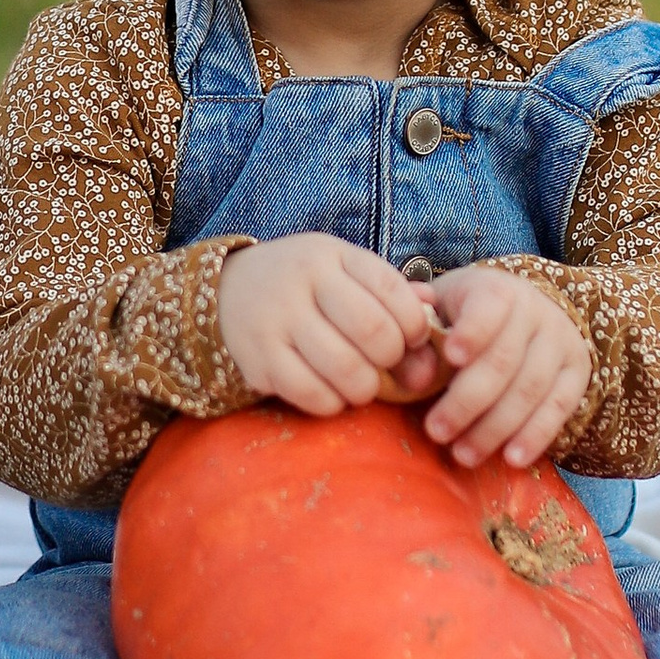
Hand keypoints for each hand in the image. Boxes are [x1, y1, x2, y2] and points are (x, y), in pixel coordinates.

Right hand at [217, 234, 443, 417]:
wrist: (227, 290)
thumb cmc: (305, 286)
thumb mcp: (345, 275)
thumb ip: (394, 303)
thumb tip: (432, 354)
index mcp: (333, 255)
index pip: (392, 289)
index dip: (415, 324)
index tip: (413, 338)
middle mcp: (303, 281)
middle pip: (373, 330)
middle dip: (393, 359)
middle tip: (386, 365)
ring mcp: (277, 319)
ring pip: (345, 368)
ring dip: (366, 387)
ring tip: (362, 384)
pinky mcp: (258, 358)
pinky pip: (312, 394)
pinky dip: (333, 403)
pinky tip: (332, 393)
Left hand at [412, 267, 590, 469]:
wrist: (523, 311)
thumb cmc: (464, 317)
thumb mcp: (438, 311)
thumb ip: (419, 338)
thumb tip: (416, 379)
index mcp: (496, 290)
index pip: (488, 308)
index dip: (472, 332)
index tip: (451, 357)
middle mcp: (535, 311)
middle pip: (503, 360)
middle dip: (467, 401)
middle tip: (437, 432)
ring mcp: (560, 341)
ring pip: (530, 388)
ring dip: (495, 428)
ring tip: (463, 455)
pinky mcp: (576, 372)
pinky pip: (559, 407)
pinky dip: (535, 436)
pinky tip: (511, 458)